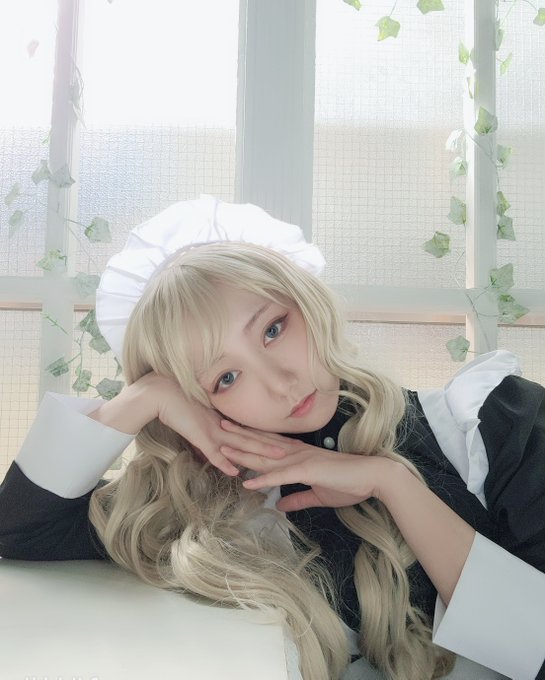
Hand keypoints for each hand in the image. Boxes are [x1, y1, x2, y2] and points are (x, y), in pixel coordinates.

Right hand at [90, 372, 285, 476]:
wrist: (160, 393)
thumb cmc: (178, 403)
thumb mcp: (199, 419)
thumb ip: (210, 431)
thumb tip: (219, 442)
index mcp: (223, 420)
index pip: (252, 430)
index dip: (270, 437)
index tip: (287, 442)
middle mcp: (222, 424)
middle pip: (253, 436)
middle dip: (274, 444)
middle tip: (296, 450)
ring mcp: (211, 430)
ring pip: (240, 443)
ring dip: (259, 451)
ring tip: (278, 458)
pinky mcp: (198, 435)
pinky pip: (212, 452)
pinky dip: (224, 461)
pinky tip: (235, 471)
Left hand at [218, 420, 394, 510]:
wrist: (372, 477)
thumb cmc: (349, 483)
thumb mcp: (318, 495)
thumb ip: (297, 499)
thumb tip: (280, 506)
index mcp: (299, 455)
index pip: (269, 445)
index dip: (249, 439)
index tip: (231, 433)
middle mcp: (297, 453)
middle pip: (262, 445)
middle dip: (239, 438)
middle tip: (217, 428)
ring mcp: (301, 460)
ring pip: (266, 457)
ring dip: (244, 454)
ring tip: (223, 449)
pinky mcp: (308, 470)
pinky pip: (282, 476)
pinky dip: (264, 479)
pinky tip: (248, 483)